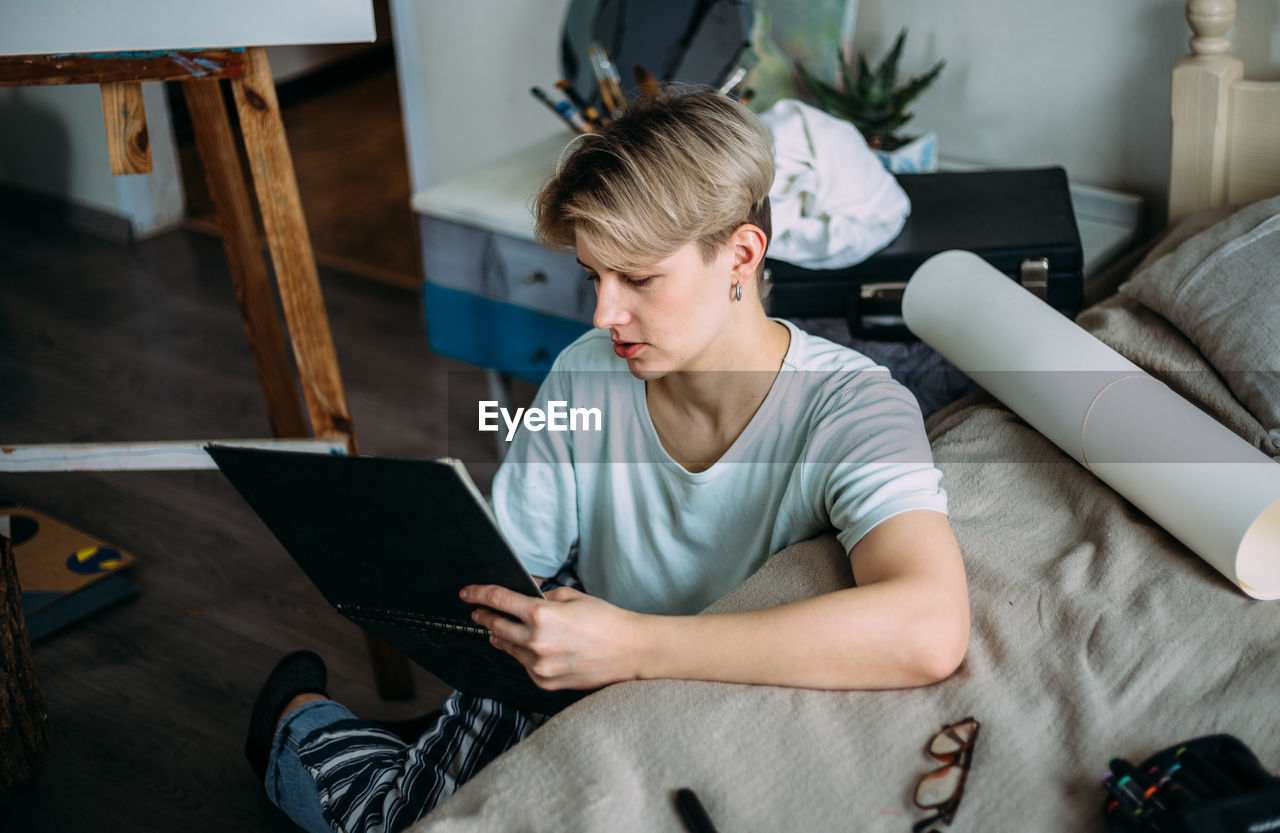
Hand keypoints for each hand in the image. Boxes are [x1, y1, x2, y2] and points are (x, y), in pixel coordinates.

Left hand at [459, 584, 645, 689]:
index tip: (467, 593)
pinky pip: (524, 665)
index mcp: (542, 614)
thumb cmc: (606, 621)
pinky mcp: (545, 682)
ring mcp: (539, 666)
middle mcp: (536, 641)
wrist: (630, 651)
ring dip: (502, 636)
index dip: (479, 594)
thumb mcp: (573, 596)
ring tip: (498, 630)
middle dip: (484, 616)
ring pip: (508, 647)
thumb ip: (544, 596)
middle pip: (496, 626)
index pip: (498, 600)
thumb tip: (524, 595)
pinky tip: (530, 647)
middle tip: (478, 611)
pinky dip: (523, 654)